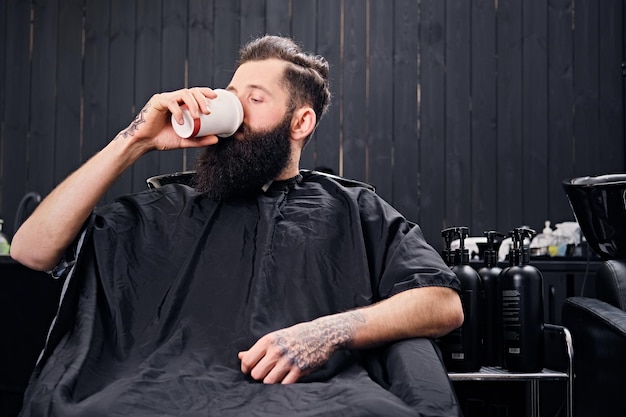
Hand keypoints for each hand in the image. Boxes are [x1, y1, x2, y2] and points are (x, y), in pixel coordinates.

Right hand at [115, 87, 219, 152]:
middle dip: (202, 99)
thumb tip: (216, 139)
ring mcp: (165, 99)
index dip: (205, 92)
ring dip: (193, 103)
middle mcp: (174, 99)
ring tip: (197, 116)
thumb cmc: (163, 139)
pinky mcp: (157, 102)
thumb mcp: (186, 140)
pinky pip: (170, 102)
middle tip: (208, 112)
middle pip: (191, 91)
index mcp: (180, 104)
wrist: (145, 143)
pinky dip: (178, 111)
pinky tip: (180, 120)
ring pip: (183, 93)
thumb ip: (200, 140)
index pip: (195, 93)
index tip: (215, 97)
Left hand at [238, 312, 364, 383]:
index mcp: (268, 341)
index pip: (247, 361)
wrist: (322, 334)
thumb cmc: (295, 336)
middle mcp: (277, 350)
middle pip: (256, 374)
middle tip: (266, 373)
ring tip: (276, 376)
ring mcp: (288, 361)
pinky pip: (284, 385)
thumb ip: (257, 349)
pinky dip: (283, 384)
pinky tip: (286, 378)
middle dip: (259, 376)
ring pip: (268, 382)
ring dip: (271, 381)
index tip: (250, 370)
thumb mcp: (275, 338)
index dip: (246, 369)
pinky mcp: (300, 370)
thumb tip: (240, 356)